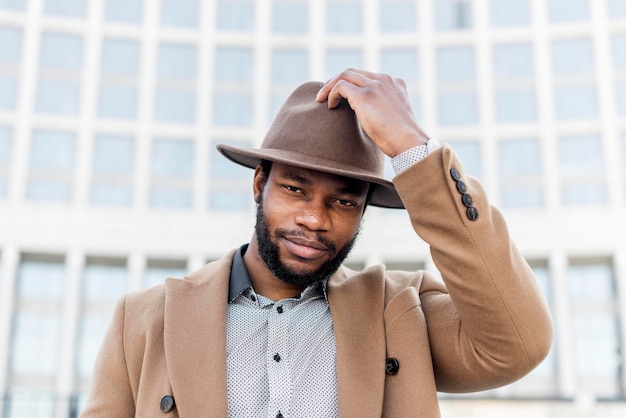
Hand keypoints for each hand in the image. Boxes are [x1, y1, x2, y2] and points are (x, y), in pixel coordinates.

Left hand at [315, 68, 429, 157]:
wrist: (409, 142)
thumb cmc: (402, 137)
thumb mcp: (395, 115)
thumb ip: (384, 107)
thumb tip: (368, 115)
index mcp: (395, 82)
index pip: (367, 75)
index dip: (351, 83)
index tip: (341, 95)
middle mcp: (384, 80)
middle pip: (353, 71)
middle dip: (336, 81)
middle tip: (325, 94)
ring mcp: (374, 86)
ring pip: (344, 75)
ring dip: (329, 86)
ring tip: (321, 99)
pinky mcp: (364, 96)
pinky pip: (340, 87)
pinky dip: (331, 94)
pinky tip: (330, 106)